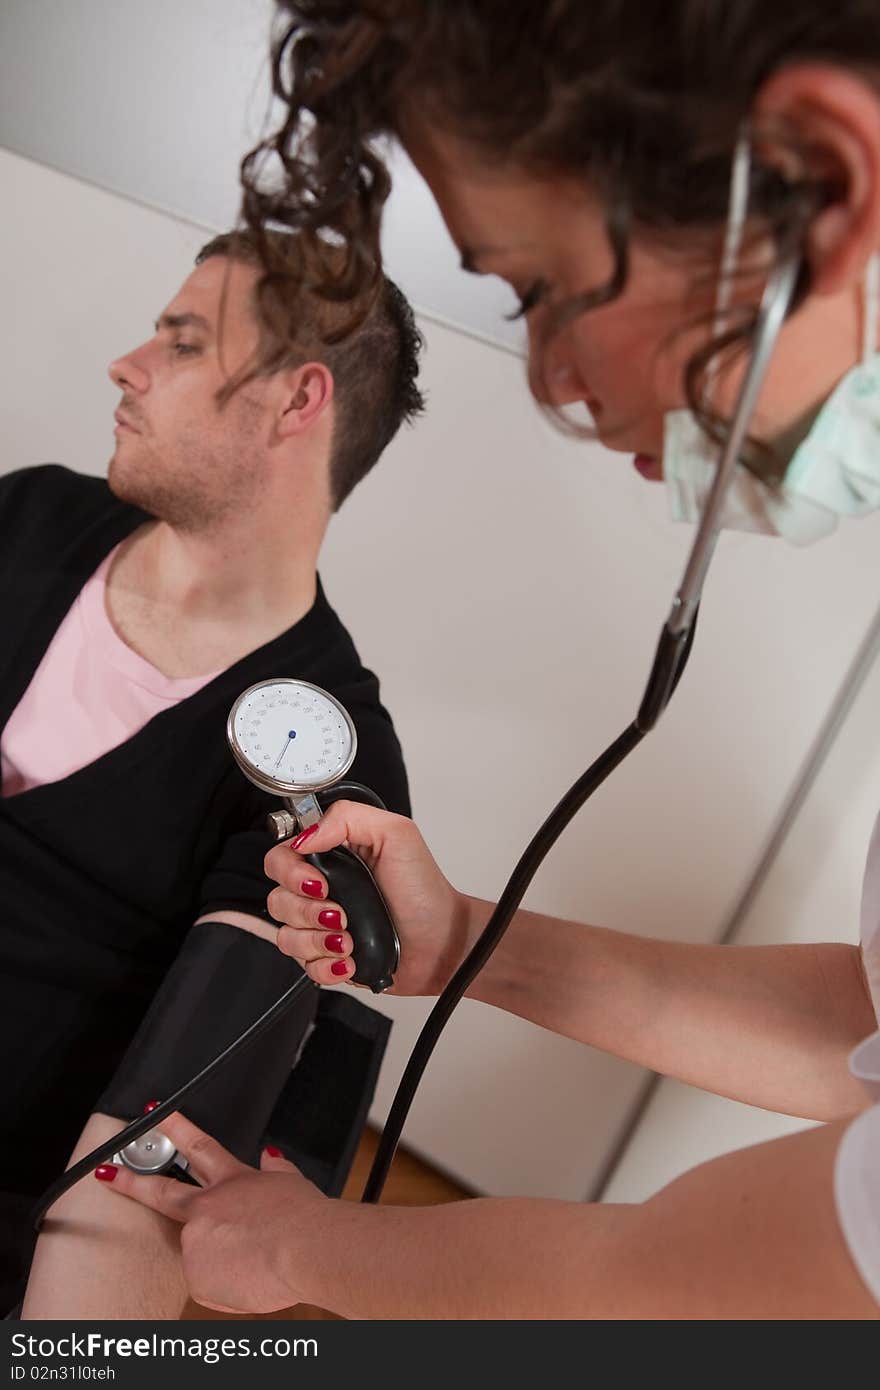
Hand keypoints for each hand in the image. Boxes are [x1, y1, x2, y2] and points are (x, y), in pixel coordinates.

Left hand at [93, 1112, 325, 1313]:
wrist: (305, 1248)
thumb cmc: (305, 1218)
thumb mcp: (293, 1182)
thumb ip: (276, 1171)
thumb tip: (273, 1156)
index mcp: (232, 1181)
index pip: (198, 1148)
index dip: (174, 1128)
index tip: (153, 1114)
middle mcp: (208, 1207)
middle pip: (162, 1192)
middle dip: (131, 1181)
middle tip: (107, 1173)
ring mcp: (197, 1241)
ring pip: (202, 1255)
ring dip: (225, 1262)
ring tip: (258, 1263)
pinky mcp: (196, 1275)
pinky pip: (210, 1286)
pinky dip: (228, 1287)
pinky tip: (250, 1279)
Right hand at [264, 802, 471, 994]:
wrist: (443, 942)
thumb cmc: (424, 891)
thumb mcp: (396, 834)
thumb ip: (347, 818)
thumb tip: (304, 837)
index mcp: (331, 856)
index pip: (281, 858)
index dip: (290, 872)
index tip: (319, 882)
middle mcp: (323, 890)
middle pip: (277, 899)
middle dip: (306, 910)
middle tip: (339, 913)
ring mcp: (323, 927)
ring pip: (286, 936)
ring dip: (318, 941)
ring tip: (350, 940)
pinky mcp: (329, 958)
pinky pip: (304, 967)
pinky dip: (327, 966)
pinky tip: (350, 959)